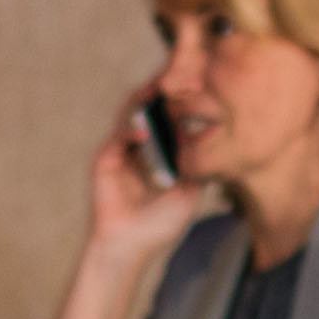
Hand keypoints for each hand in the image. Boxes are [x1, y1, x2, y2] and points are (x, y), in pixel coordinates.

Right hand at [83, 86, 202, 255]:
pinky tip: (144, 133)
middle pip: (149, 110)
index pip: (169, 119)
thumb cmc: (159, 226)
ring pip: (131, 116)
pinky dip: (130, 132)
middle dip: (161, 91)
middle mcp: (140, 148)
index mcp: (159, 153)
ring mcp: (122, 151)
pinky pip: (118, 137)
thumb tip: (212, 141)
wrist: (129, 247)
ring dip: (143, 102)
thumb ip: (198, 167)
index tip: (198, 86)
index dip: (180, 103)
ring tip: (158, 90)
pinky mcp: (106, 159)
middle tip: (176, 72)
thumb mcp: (189, 194)